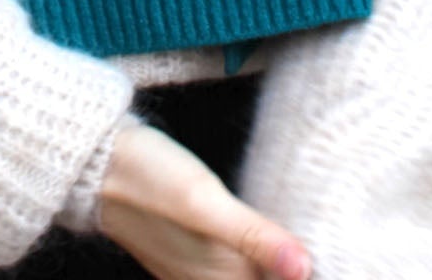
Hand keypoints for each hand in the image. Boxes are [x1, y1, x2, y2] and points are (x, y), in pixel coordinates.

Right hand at [99, 121, 311, 279]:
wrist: (95, 163)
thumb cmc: (148, 177)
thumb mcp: (203, 200)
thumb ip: (254, 236)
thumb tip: (306, 268)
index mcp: (220, 279)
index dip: (306, 274)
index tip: (335, 259)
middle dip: (293, 270)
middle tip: (327, 247)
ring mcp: (196, 272)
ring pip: (249, 279)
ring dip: (277, 267)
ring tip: (310, 245)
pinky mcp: (189, 255)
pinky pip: (232, 271)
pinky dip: (258, 261)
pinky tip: (271, 240)